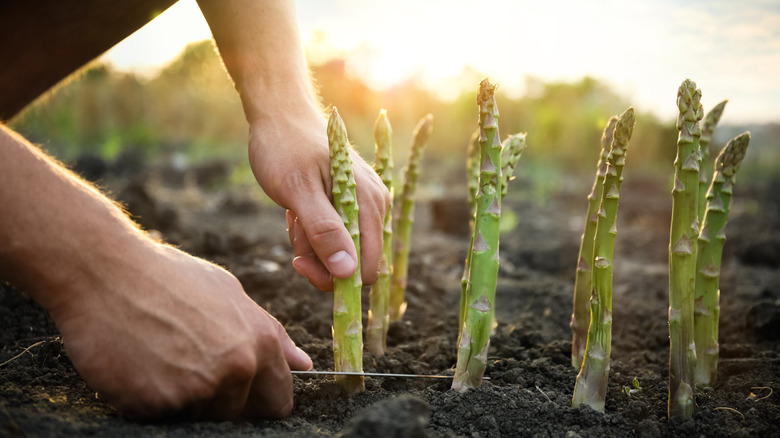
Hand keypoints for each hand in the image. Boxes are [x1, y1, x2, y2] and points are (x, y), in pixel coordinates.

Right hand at [49, 241, 311, 420]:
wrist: (104, 271)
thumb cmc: (167, 277)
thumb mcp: (228, 293)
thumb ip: (271, 334)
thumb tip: (303, 365)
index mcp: (261, 342)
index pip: (278, 402)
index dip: (258, 401)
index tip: (240, 394)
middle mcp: (237, 368)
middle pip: (238, 414)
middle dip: (219, 401)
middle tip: (187, 367)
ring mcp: (199, 388)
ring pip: (200, 417)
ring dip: (182, 400)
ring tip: (160, 358)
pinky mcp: (159, 404)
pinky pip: (162, 418)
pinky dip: (149, 401)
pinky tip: (138, 366)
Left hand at [248, 106, 389, 290]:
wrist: (280, 116)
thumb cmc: (285, 149)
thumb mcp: (298, 191)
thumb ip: (323, 231)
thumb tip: (347, 272)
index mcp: (370, 203)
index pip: (366, 269)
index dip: (333, 276)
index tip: (299, 261)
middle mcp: (376, 206)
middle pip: (354, 264)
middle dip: (319, 258)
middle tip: (294, 232)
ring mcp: (365, 204)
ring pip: (341, 252)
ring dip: (312, 244)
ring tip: (294, 214)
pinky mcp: (351, 204)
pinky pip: (334, 236)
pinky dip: (312, 233)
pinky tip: (299, 211)